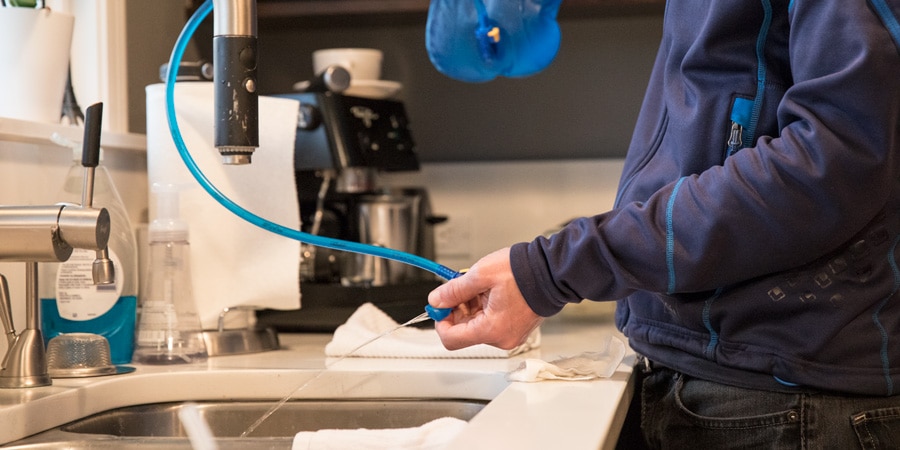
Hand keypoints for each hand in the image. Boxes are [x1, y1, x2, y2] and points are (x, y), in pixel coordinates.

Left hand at [427, 248, 542, 349]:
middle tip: (460, 288)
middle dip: (458, 310)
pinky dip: (485, 308)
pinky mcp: (517, 328)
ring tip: (481, 286)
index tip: (439, 305)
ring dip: (472, 307)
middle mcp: (501, 338)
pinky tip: (490, 291)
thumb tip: (437, 300)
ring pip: (478, 326)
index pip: (451, 339)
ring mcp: (511, 335)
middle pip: (464, 332)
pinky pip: (492, 323)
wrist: (552, 271)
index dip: (440, 321)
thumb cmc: (524, 272)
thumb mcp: (480, 275)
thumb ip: (454, 290)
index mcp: (491, 330)